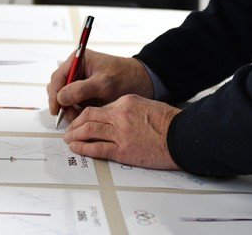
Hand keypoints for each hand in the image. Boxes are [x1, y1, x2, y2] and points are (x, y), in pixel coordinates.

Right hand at [47, 49, 154, 122]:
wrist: (143, 82)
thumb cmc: (125, 77)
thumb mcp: (104, 83)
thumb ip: (81, 89)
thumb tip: (60, 98)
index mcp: (79, 60)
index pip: (58, 77)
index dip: (54, 94)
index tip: (56, 109)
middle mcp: (77, 70)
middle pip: (59, 89)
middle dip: (62, 104)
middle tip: (70, 116)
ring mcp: (81, 83)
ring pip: (66, 99)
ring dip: (70, 110)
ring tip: (80, 118)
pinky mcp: (86, 94)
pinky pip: (75, 105)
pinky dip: (77, 112)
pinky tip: (84, 117)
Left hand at [64, 94, 180, 168]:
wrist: (182, 136)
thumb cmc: (170, 122)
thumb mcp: (147, 106)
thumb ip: (130, 110)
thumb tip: (116, 117)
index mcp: (126, 101)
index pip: (100, 107)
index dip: (87, 114)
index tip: (82, 120)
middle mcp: (120, 115)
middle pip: (89, 116)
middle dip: (76, 122)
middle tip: (69, 129)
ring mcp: (120, 133)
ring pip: (88, 130)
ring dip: (75, 135)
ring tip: (69, 139)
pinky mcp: (122, 150)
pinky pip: (96, 148)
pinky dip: (82, 148)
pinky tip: (76, 148)